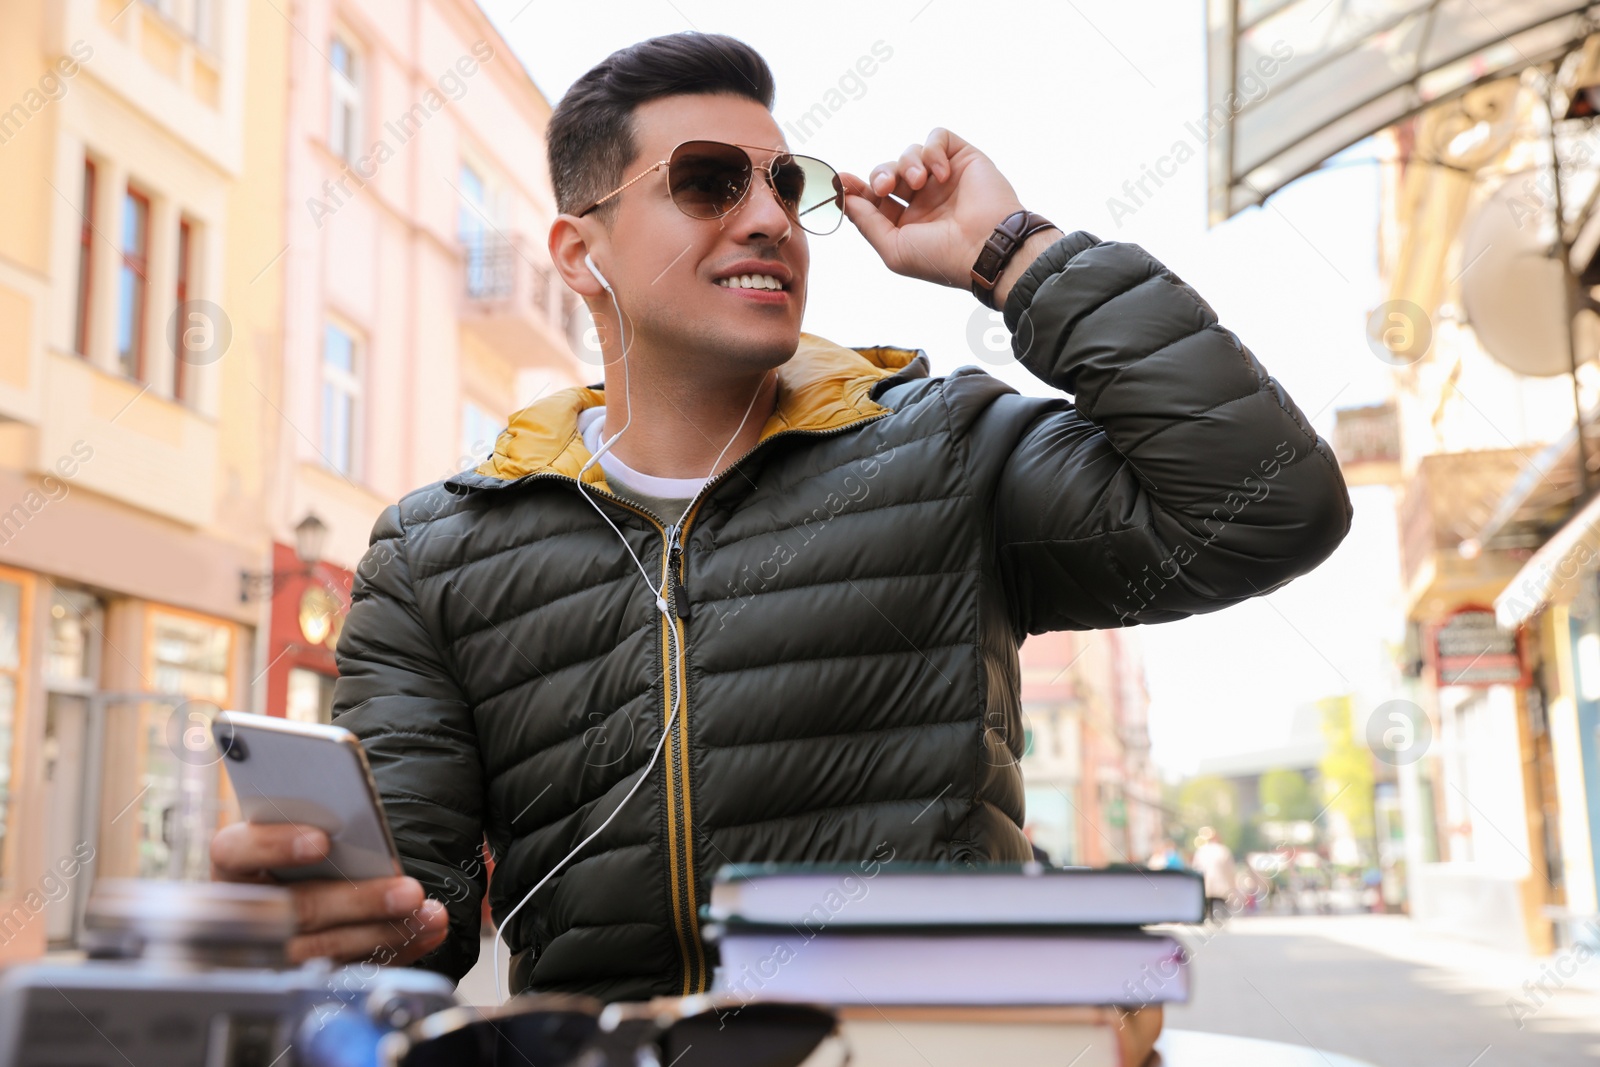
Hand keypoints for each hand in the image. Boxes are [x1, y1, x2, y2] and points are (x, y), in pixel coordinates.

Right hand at [210, 821, 447, 965]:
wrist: (294, 894)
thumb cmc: (297, 856)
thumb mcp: (297, 833)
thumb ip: (317, 826)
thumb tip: (361, 822)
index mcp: (233, 866)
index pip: (233, 853)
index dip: (274, 845)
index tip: (321, 840)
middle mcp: (241, 912)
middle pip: (294, 910)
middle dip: (358, 901)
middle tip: (408, 891)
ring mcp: (267, 953)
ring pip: (321, 949)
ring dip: (383, 932)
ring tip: (425, 915)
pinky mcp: (300, 977)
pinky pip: (346, 970)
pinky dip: (392, 952)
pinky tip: (424, 934)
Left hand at [840, 128, 1026, 288]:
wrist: (986, 247)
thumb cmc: (941, 256)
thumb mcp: (893, 248)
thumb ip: (866, 222)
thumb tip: (845, 199)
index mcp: (908, 221)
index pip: (876, 197)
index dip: (858, 188)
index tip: (842, 181)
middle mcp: (925, 198)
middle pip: (889, 171)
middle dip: (881, 175)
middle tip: (886, 186)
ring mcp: (944, 178)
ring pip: (910, 153)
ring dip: (908, 164)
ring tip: (920, 182)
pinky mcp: (963, 159)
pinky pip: (937, 138)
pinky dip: (933, 150)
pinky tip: (941, 174)